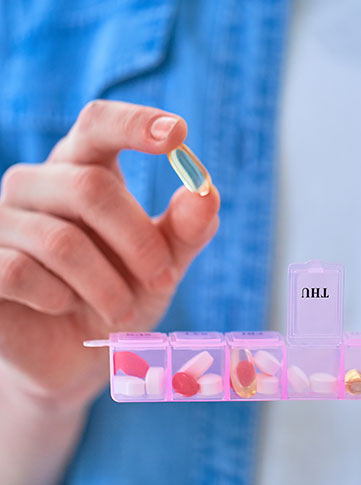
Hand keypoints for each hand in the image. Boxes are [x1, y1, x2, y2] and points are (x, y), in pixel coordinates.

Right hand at [0, 100, 219, 409]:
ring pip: (61, 241)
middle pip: (91, 188)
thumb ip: (185, 230)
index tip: (177, 133)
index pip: (99, 125)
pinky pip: (20, 272)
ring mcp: (2, 220)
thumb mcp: (162, 264)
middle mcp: (37, 184)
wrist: (76, 352)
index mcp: (83, 170)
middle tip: (164, 279)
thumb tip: (206, 192)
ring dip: (107, 286)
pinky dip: (58, 298)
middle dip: (139, 242)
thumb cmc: (121, 294)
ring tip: (123, 311)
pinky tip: (63, 307)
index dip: (134, 123)